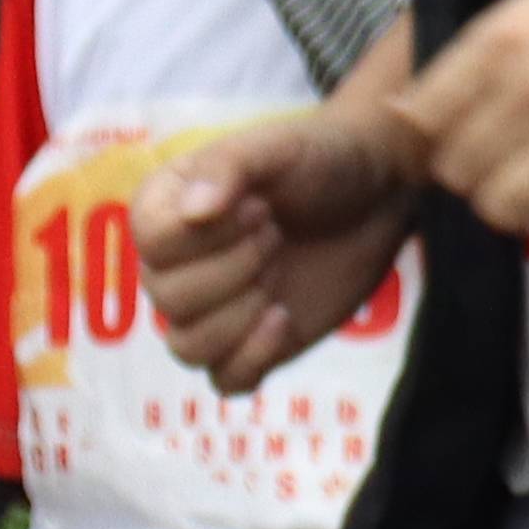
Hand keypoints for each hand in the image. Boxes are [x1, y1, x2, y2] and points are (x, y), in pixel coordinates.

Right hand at [140, 104, 422, 391]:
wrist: (377, 190)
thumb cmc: (319, 158)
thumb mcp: (276, 147)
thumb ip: (229, 168)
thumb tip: (193, 212)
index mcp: (165, 210)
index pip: (151, 243)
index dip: (207, 236)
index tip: (260, 209)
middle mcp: (176, 265)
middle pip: (167, 299)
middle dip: (234, 269)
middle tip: (276, 235)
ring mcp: (212, 309)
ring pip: (187, 348)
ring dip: (239, 317)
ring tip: (278, 273)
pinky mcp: (251, 344)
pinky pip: (226, 381)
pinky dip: (252, 359)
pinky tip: (285, 318)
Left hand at [399, 0, 528, 240]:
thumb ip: (474, 59)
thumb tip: (409, 115)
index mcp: (499, 44)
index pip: (421, 121)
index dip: (430, 142)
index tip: (454, 144)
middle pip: (457, 173)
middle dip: (476, 175)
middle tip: (508, 164)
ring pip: (503, 208)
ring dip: (519, 205)